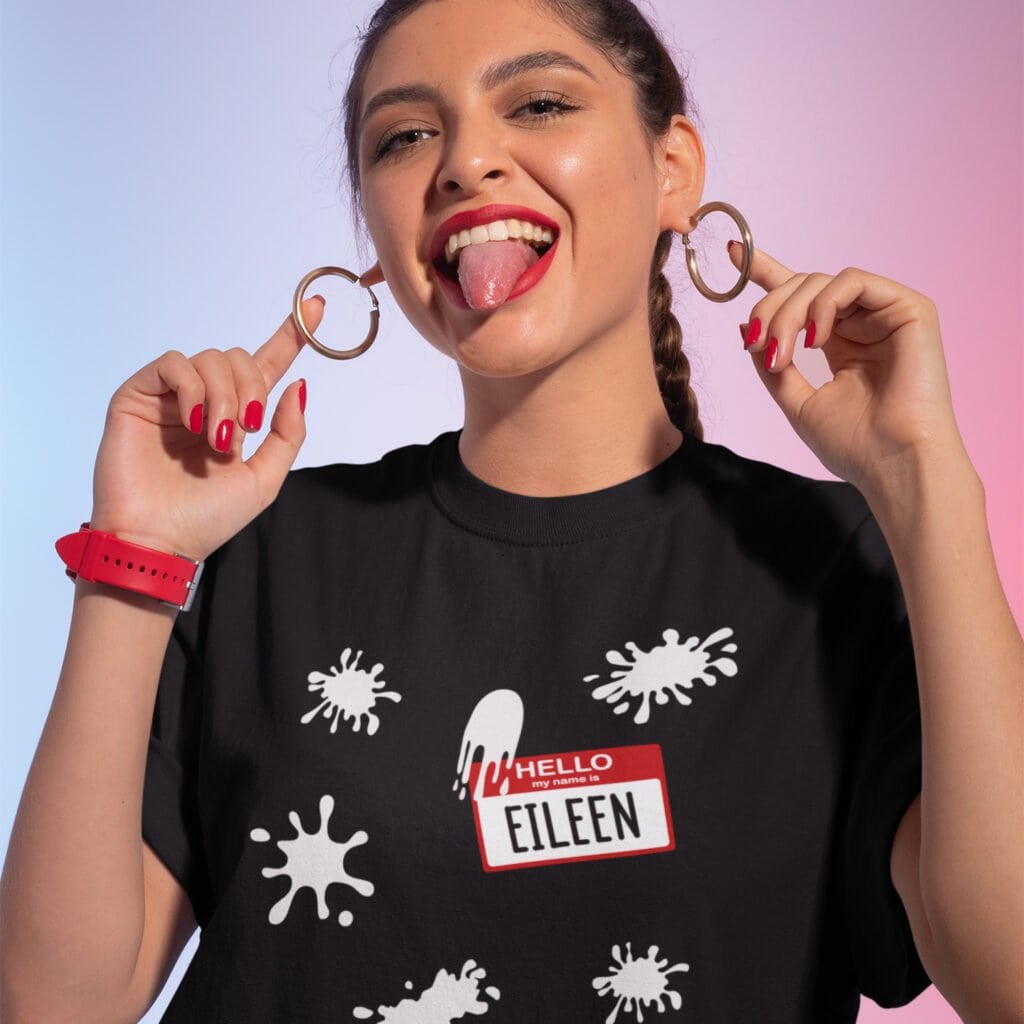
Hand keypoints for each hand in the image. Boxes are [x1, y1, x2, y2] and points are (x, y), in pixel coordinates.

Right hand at [89, 297, 323, 561]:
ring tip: (216, 438)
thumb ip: (287, 432)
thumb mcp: (265, 478)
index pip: (265, 366)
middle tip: (245, 430)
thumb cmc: (207, 518)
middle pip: (240, 358)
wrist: (160, 540)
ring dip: (225, 397)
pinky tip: (195, 422)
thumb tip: (299, 384)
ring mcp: (171, 397)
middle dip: (252, 390)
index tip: (315, 308)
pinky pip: (174, 364)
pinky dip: (193, 389)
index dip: (290, 335)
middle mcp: (205, 401)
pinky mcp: (139, 395)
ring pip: (212, 358)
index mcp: (236, 418)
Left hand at [728, 242, 966, 497]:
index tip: (733, 255)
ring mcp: (886, 314)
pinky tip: (815, 339)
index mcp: (838, 342)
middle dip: (769, 309)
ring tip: (783, 353)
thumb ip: (770, 362)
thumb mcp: (794, 400)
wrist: (894, 464)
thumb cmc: (853, 445)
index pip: (800, 297)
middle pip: (802, 287)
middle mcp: (862, 324)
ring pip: (822, 282)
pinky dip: (823, 304)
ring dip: (789, 312)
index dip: (766, 272)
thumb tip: (745, 324)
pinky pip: (853, 281)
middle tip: (756, 343)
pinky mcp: (910, 308)